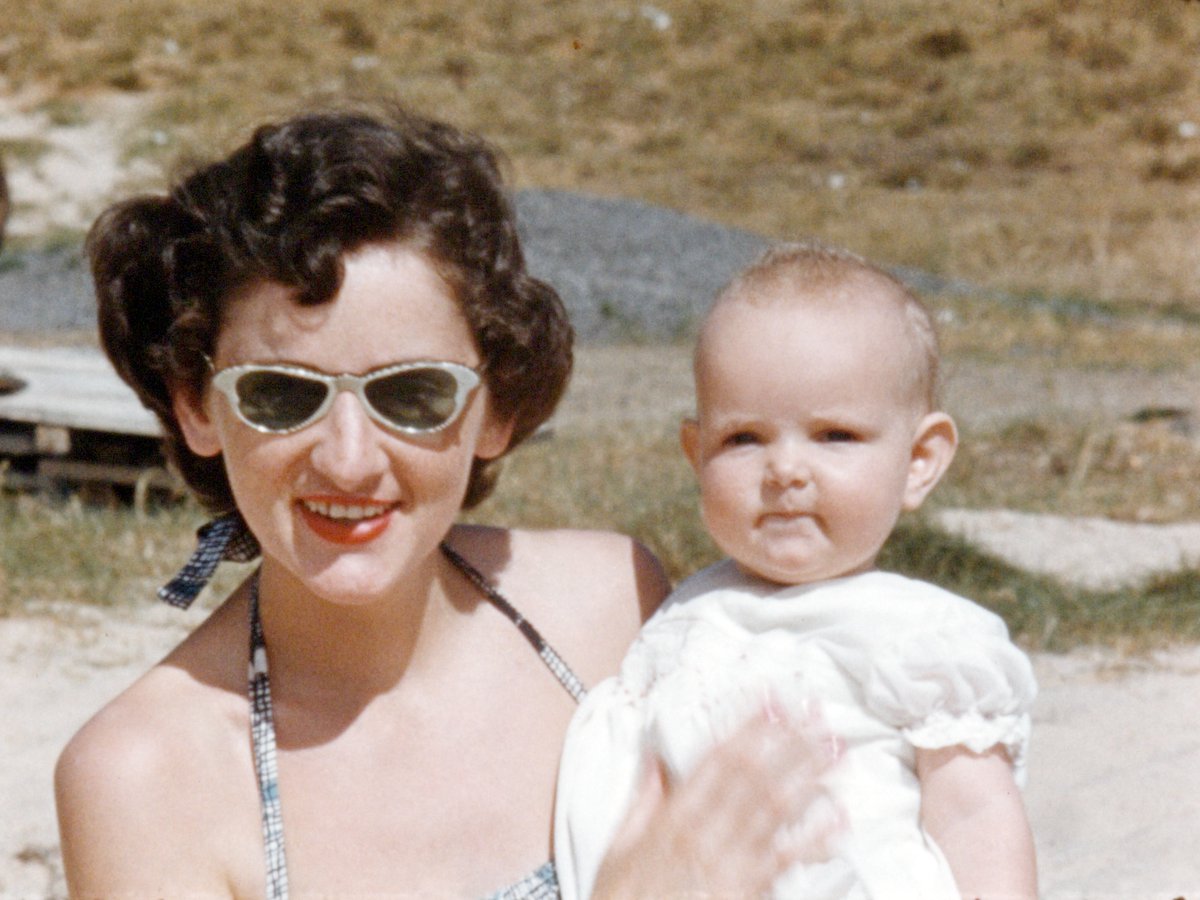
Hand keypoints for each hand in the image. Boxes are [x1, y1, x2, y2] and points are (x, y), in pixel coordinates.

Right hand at [591, 702, 843, 898]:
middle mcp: (706, 834)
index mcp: (674, 817)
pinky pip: (787, 859)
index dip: (747, 727)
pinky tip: (839, 817)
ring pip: (774, 809)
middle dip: (787, 741)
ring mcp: (731, 863)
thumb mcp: (619, 847)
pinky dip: (816, 837)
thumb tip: (655, 759)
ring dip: (808, 775)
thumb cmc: (626, 899)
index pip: (717, 759)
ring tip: (834, 750)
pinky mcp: (748, 891)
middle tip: (814, 713)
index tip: (770, 702)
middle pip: (754, 776)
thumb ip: (643, 801)